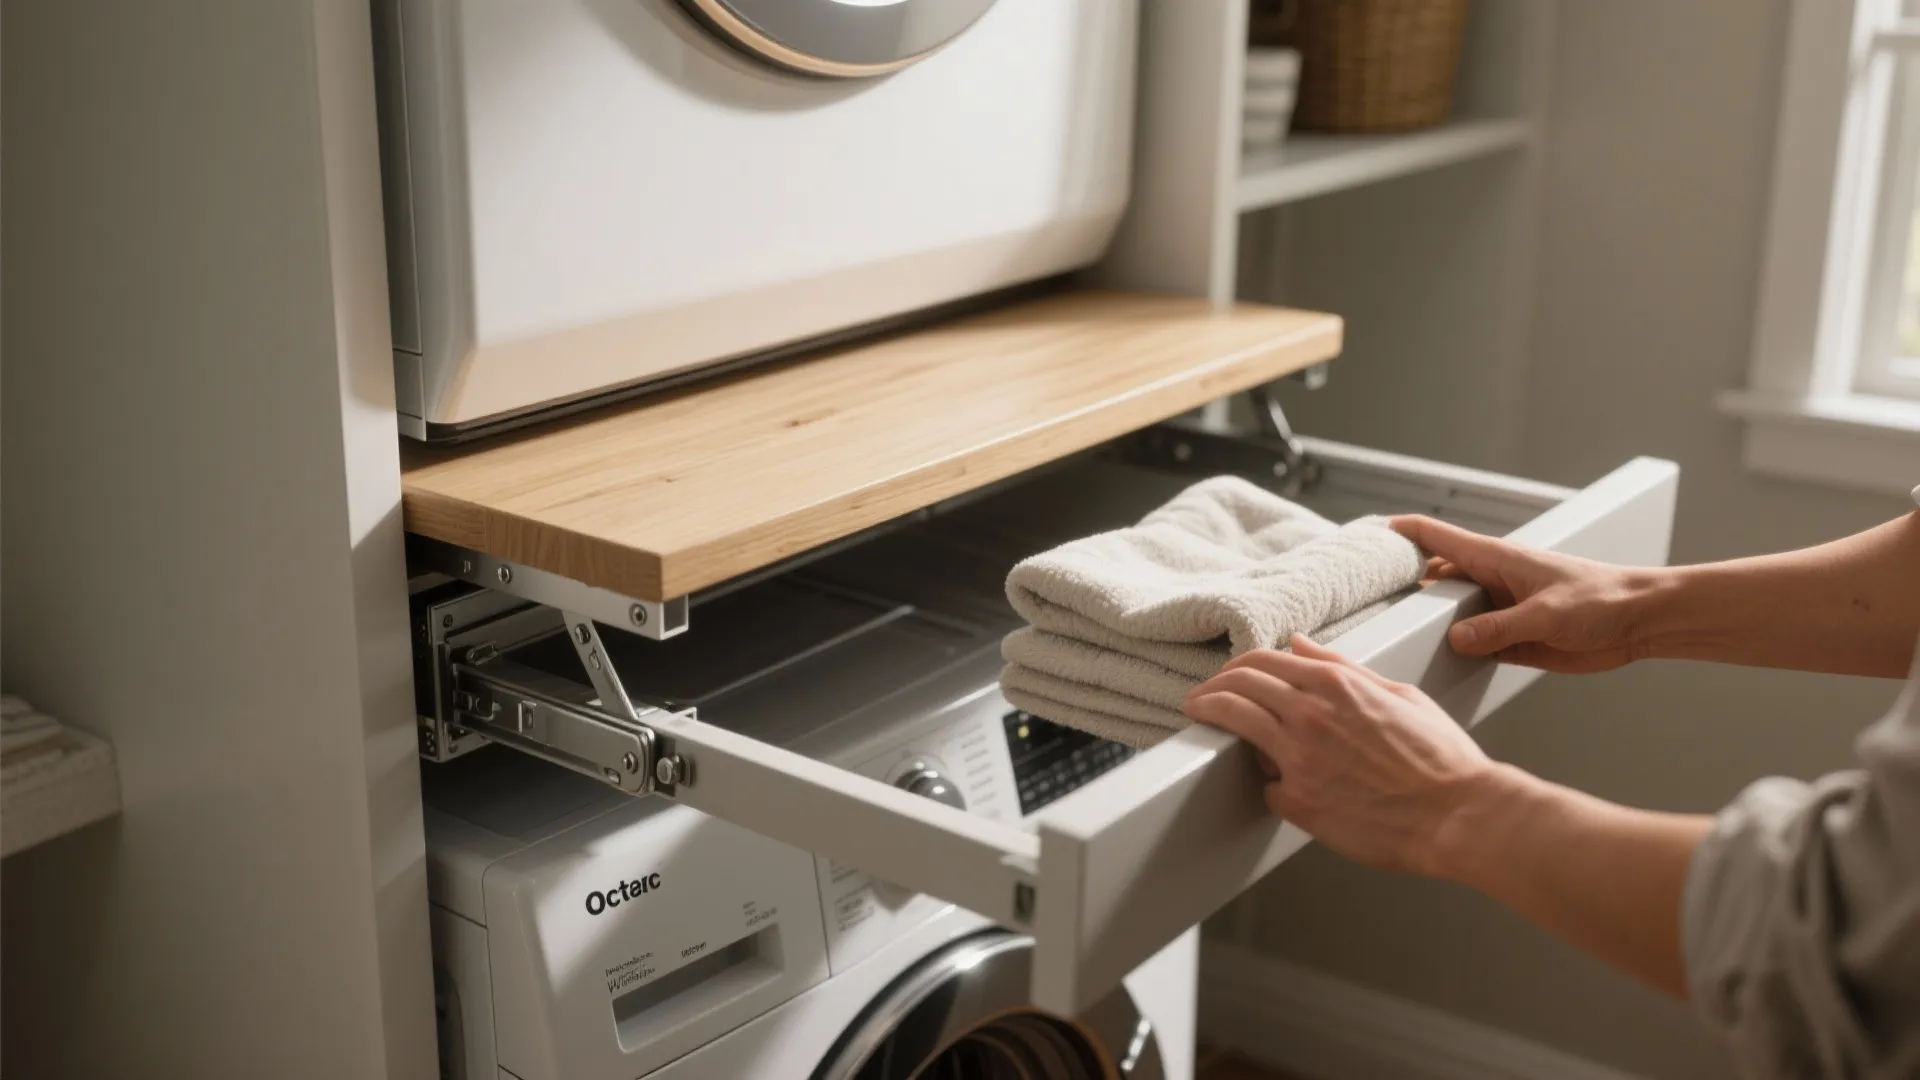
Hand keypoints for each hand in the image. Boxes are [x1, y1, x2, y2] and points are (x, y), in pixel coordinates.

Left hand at [1184, 635, 1495, 877]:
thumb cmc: (1441, 759)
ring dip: (1209, 714)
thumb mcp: (1398, 694)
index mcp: (1337, 685)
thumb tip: (1299, 643)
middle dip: (1210, 688)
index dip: (1234, 668)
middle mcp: (1311, 715)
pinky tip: (1277, 787)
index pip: (1263, 661)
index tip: (1224, 678)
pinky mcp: (1299, 802)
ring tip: (1199, 717)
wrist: (1460, 815)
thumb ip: (1344, 667)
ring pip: (1235, 721)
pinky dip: (1270, 785)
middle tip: (1199, 698)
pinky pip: (1266, 787)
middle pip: (1237, 685)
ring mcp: (1300, 759)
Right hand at [1392, 515, 1659, 673]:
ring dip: (1430, 625)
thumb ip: (1498, 628)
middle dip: (1403, 586)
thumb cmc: (1604, 599)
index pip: (1436, 537)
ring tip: (1394, 636)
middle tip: (1367, 601)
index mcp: (1496, 559)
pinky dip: (1456, 652)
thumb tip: (1456, 639)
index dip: (1400, 532)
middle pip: (1434, 579)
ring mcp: (1499, 610)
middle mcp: (1491, 582)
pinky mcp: (1511, 638)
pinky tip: (1439, 662)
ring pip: (1451, 615)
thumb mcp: (1546, 615)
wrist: (1641, 621)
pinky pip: (1473, 644)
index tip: (1367, 534)